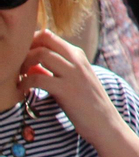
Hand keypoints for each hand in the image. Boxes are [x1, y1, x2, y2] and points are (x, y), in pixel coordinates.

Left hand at [19, 30, 126, 149]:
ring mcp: (72, 73)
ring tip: (20, 77)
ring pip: (41, 54)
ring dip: (23, 64)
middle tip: (18, 66)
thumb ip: (54, 70)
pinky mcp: (66, 89)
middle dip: (25, 49)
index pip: (49, 35)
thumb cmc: (87, 102)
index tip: (22, 56)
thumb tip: (31, 65)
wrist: (104, 121)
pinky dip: (25, 83)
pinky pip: (38, 78)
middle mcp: (76, 59)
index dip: (31, 42)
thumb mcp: (73, 80)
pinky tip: (22, 91)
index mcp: (77, 54)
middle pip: (45, 39)